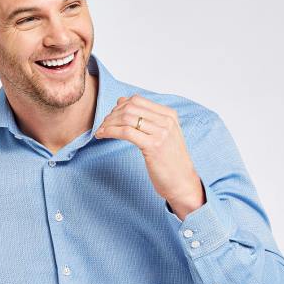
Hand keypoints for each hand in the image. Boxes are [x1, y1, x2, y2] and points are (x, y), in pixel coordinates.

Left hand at [95, 94, 205, 218]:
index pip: (137, 100)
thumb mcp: (163, 136)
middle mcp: (166, 121)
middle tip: (103, 125)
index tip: (110, 117)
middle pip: (130, 107)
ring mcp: (161, 133)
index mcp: (169, 115)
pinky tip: (103, 136)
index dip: (119, 107)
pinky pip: (126, 132)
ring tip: (101, 131)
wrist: (183, 183)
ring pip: (126, 118)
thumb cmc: (171, 162)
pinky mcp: (153, 146)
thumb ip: (146, 119)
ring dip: (108, 123)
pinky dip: (110, 132)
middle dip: (112, 115)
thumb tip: (122, 101)